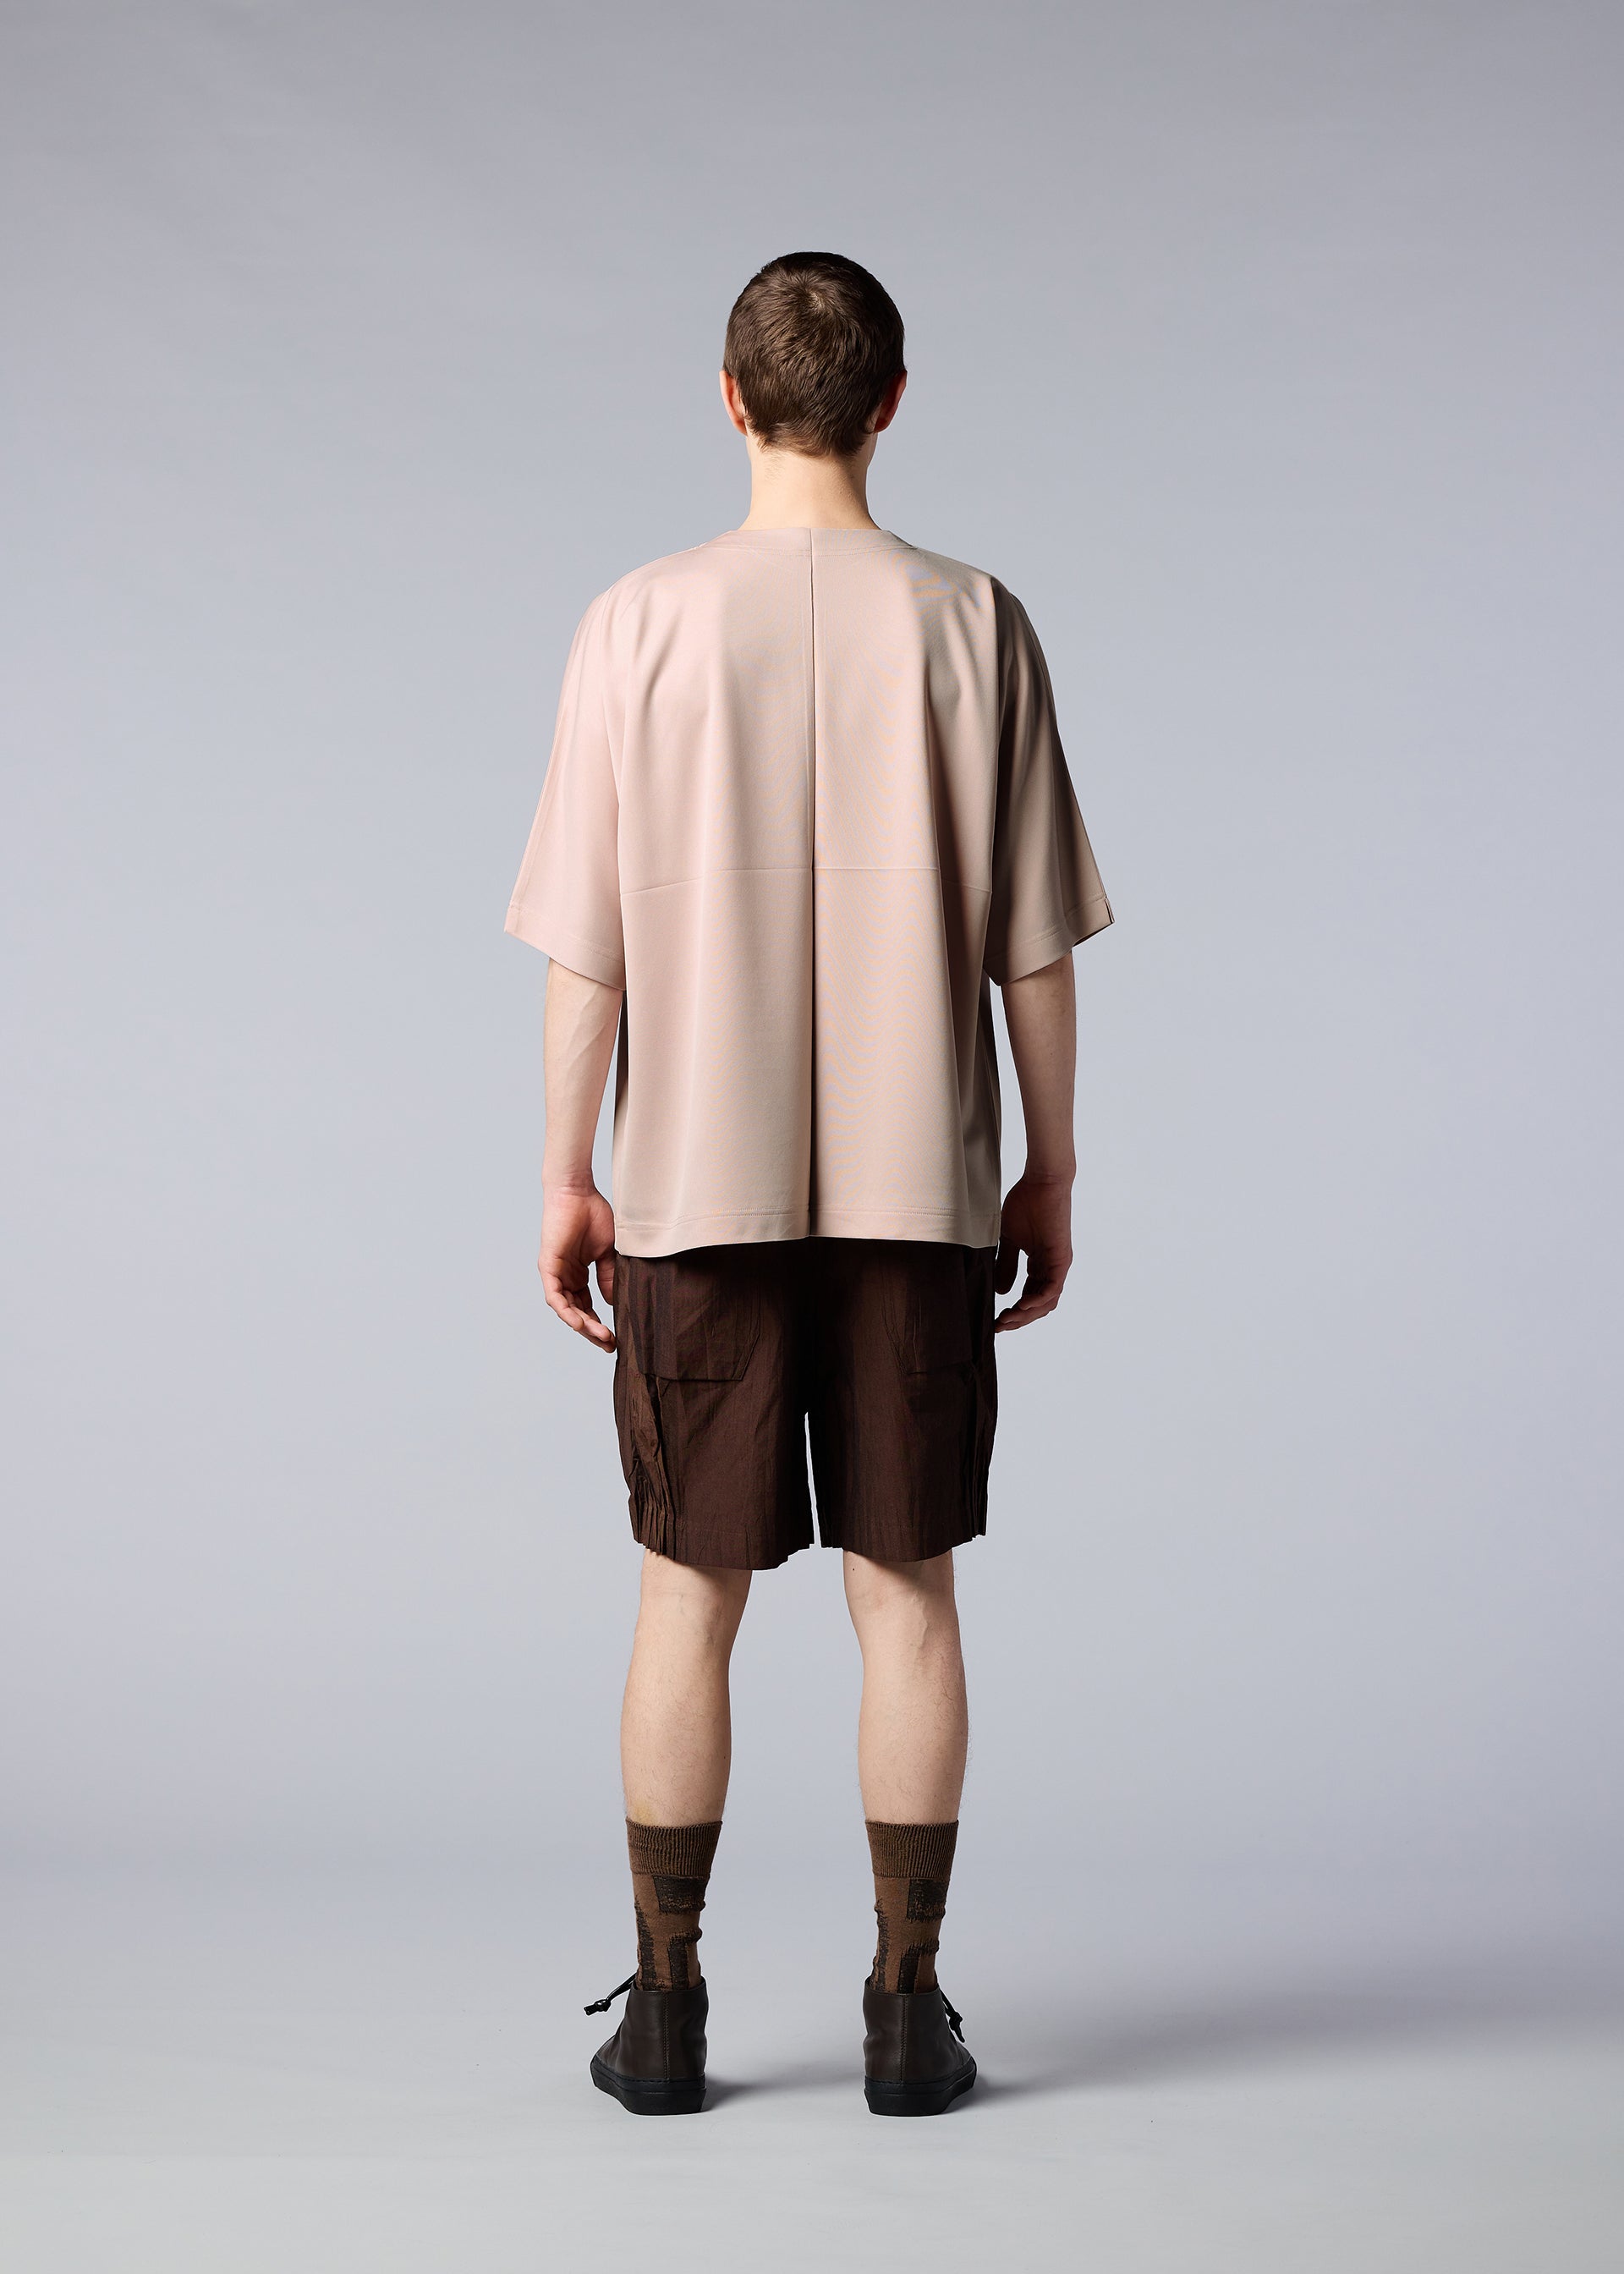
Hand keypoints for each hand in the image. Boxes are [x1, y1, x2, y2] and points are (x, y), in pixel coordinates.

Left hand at [538, 1184, 617, 1350]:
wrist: (578, 1192)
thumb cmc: (593, 1214)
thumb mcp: (607, 1252)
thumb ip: (608, 1276)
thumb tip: (613, 1303)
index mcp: (578, 1273)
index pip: (587, 1306)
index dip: (600, 1322)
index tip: (616, 1337)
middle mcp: (565, 1277)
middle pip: (577, 1312)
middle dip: (593, 1330)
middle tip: (610, 1345)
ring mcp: (555, 1273)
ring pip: (566, 1309)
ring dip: (583, 1325)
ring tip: (601, 1337)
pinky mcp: (547, 1267)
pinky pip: (555, 1296)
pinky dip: (566, 1311)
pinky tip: (580, 1323)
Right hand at [993, 1171, 1072, 1330]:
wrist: (1042, 1182)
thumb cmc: (1026, 1203)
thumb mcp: (1009, 1239)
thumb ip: (1006, 1264)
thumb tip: (1001, 1292)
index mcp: (1040, 1264)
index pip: (1029, 1297)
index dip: (1013, 1311)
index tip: (995, 1320)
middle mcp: (1051, 1268)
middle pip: (1039, 1305)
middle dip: (1018, 1319)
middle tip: (999, 1326)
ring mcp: (1058, 1265)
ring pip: (1046, 1302)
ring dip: (1026, 1315)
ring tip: (1007, 1319)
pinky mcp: (1062, 1258)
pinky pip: (1052, 1288)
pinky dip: (1037, 1300)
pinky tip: (1021, 1305)